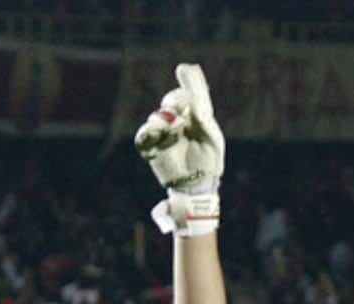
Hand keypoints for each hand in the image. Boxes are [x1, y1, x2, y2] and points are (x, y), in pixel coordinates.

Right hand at [135, 63, 223, 191]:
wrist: (197, 185)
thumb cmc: (208, 162)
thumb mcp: (210, 136)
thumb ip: (201, 115)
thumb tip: (191, 98)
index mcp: (195, 119)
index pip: (190, 96)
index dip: (188, 82)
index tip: (186, 68)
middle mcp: (178, 123)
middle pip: (171, 101)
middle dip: (174, 101)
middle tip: (179, 108)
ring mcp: (163, 134)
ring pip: (157, 117)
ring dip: (166, 122)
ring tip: (177, 132)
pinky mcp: (150, 147)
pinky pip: (143, 135)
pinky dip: (149, 134)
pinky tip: (159, 134)